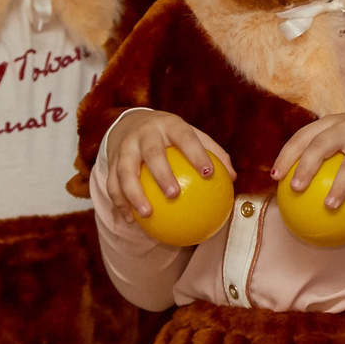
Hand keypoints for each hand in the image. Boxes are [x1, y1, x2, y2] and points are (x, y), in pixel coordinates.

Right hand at [108, 108, 232, 219]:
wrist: (130, 122)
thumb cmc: (170, 136)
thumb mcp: (190, 135)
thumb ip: (212, 153)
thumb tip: (233, 178)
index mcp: (169, 125)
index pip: (185, 137)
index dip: (196, 153)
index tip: (208, 173)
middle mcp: (145, 134)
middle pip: (152, 153)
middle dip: (161, 173)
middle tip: (173, 194)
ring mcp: (125, 147)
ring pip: (125, 171)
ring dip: (134, 193)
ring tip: (146, 214)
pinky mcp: (111, 161)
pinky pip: (113, 184)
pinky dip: (120, 203)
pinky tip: (130, 220)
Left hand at [270, 111, 344, 222]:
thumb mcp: (335, 136)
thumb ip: (314, 153)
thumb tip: (284, 187)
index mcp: (329, 124)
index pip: (303, 136)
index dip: (287, 155)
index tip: (275, 177)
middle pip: (322, 144)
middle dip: (307, 165)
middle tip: (296, 188)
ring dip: (340, 187)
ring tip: (330, 206)